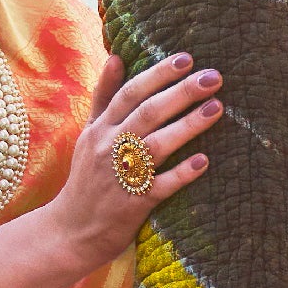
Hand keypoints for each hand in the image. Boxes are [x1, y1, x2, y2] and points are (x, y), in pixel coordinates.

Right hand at [0, 51, 223, 287]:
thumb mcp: (88, 134)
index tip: (187, 58)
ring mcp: (121, 176)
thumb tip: (116, 57)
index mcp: (101, 128)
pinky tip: (204, 161)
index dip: (158, 74)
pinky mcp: (134, 204)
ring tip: (217, 107)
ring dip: (188, 125)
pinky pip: (161, 185)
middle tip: (213, 77)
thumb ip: (103, 97)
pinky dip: (182, 173)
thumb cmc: (86, 179)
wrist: (70, 231)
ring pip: (157, 144)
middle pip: (148, 112)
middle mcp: (109, 147)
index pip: (130, 93)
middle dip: (181, 92)